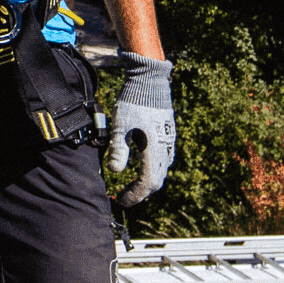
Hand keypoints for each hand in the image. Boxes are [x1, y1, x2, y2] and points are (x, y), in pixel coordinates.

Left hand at [104, 50, 174, 208]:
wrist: (149, 82)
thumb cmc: (133, 102)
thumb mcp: (121, 126)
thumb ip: (119, 149)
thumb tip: (115, 171)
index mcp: (154, 149)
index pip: (148, 183)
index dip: (134, 195)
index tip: (121, 200)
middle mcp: (165, 148)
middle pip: (156, 181)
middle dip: (140, 192)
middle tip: (124, 196)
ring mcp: (168, 142)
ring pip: (161, 171)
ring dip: (147, 182)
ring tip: (130, 185)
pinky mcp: (167, 135)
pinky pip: (162, 160)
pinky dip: (152, 170)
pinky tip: (140, 167)